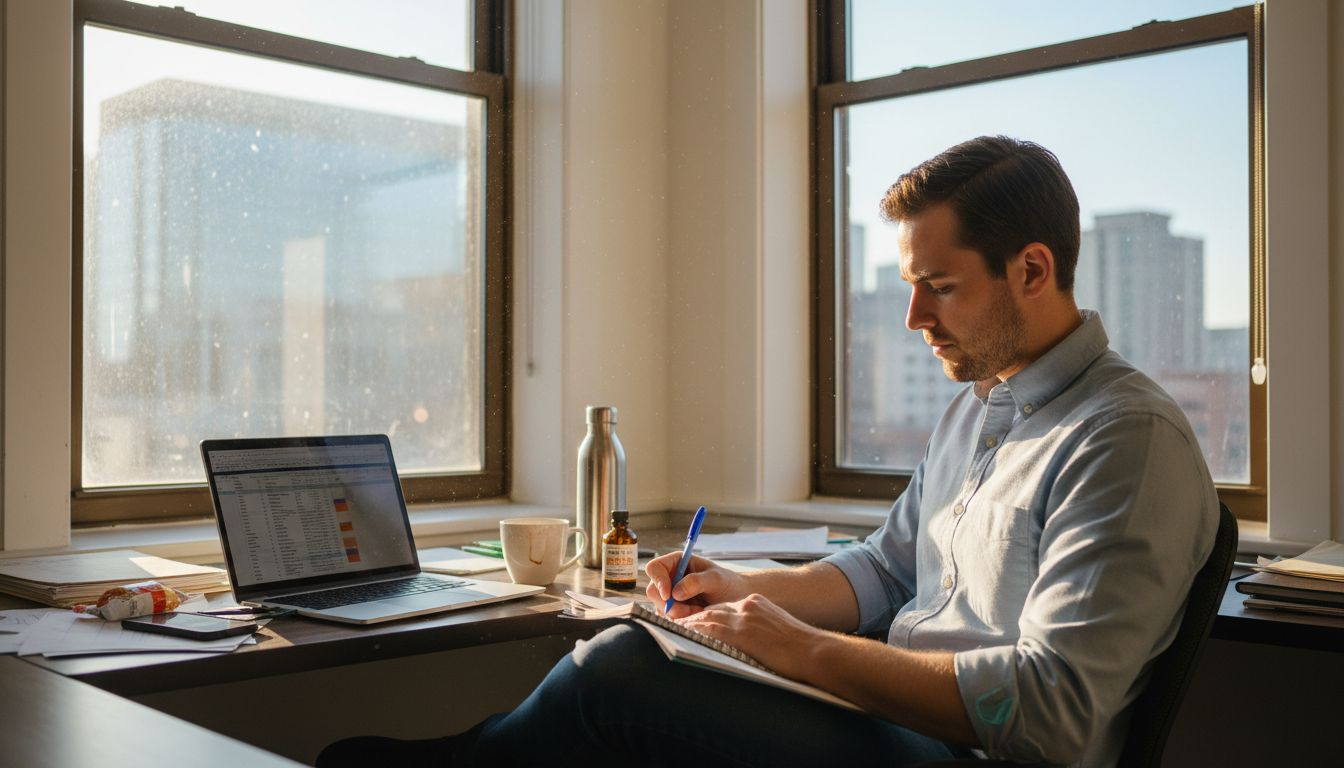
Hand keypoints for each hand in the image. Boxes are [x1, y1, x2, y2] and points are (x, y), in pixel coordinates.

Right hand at [644, 552, 746, 618]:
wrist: (736, 598)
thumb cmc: (728, 583)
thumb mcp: (716, 579)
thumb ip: (696, 582)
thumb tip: (675, 592)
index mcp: (676, 562)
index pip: (654, 568)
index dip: (658, 581)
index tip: (669, 595)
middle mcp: (670, 577)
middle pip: (653, 591)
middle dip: (669, 604)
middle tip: (690, 611)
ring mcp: (671, 594)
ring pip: (660, 607)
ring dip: (678, 614)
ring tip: (699, 612)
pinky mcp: (675, 608)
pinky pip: (668, 616)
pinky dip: (681, 619)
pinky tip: (696, 616)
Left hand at [679, 594, 823, 677]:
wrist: (812, 650)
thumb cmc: (800, 647)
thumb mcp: (777, 629)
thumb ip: (760, 630)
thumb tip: (750, 642)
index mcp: (756, 603)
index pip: (725, 607)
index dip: (708, 614)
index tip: (696, 619)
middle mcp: (747, 605)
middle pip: (713, 609)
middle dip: (694, 616)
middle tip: (678, 621)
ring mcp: (743, 617)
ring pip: (707, 617)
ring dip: (689, 623)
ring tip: (674, 628)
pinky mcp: (740, 632)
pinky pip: (710, 629)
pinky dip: (695, 631)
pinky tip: (684, 634)